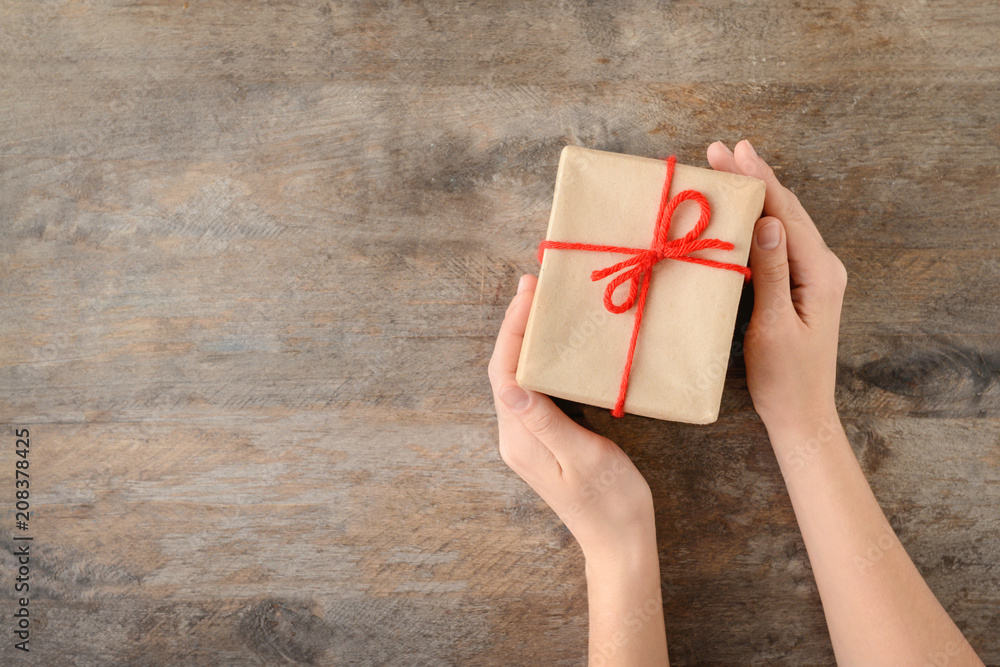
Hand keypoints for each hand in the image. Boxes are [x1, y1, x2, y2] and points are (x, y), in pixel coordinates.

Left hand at [487, 275, 655, 563]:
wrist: (620, 542)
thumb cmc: (611, 502)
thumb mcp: (583, 458)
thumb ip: (545, 421)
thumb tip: (508, 385)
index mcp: (520, 439)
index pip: (504, 373)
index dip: (512, 330)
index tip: (528, 293)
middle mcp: (515, 436)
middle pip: (505, 371)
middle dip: (515, 326)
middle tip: (534, 286)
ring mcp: (527, 439)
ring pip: (518, 378)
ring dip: (525, 341)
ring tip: (541, 304)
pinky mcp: (543, 440)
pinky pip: (532, 391)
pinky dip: (539, 362)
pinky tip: (554, 346)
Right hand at [707, 140, 847, 431]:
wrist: (801, 413)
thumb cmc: (785, 377)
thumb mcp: (773, 325)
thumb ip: (773, 272)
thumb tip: (768, 222)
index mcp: (820, 273)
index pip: (785, 214)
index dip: (758, 180)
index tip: (731, 152)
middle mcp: (822, 267)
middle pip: (786, 211)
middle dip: (755, 178)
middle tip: (721, 150)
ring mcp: (813, 276)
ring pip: (783, 223)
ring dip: (756, 195)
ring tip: (728, 169)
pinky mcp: (800, 286)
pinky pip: (779, 243)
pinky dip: (757, 221)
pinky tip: (740, 212)